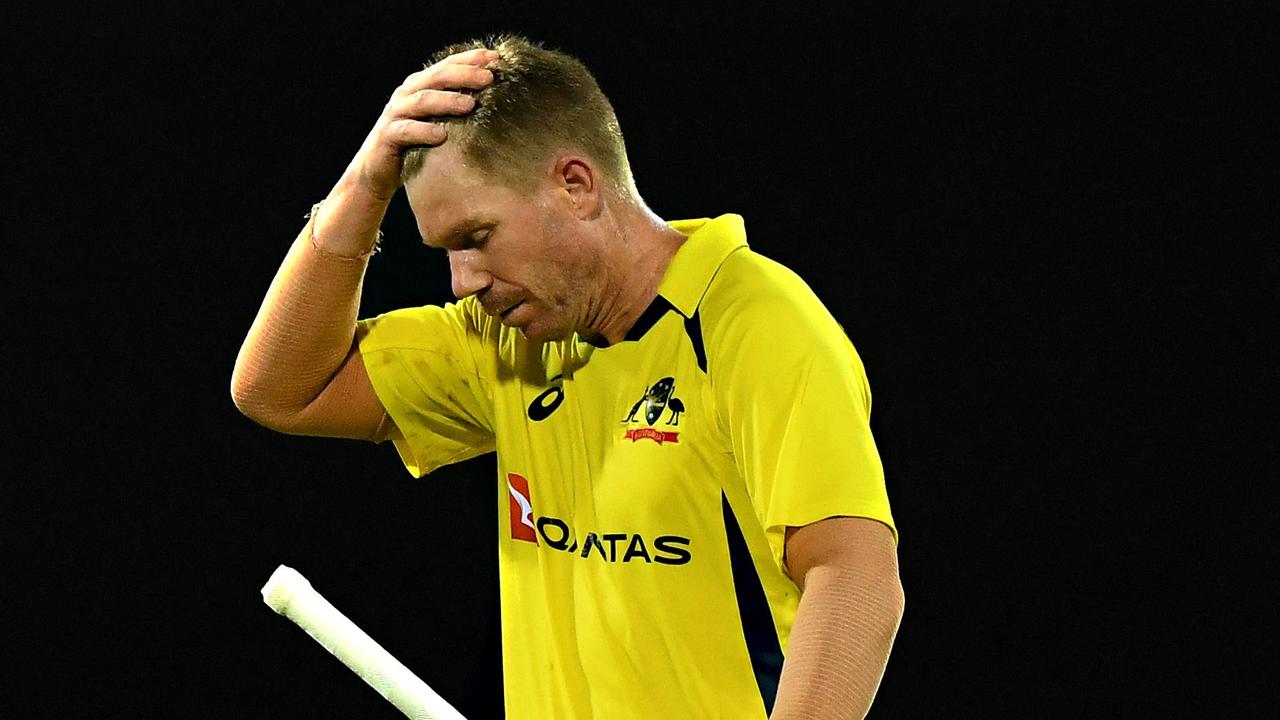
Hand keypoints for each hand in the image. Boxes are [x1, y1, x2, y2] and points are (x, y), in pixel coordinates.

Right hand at [347, 48, 497, 201]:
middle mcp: (406, 95)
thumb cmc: (416, 146)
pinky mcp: (387, 136)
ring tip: (470, 105)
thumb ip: (457, 109)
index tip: (497, 58)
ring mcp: (395, 114)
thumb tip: (497, 101)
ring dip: (447, 101)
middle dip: (464, 75)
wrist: (377, 171)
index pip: (447, 66)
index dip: (470, 59)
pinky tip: (441, 136)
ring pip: (422, 101)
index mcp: (420, 86)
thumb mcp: (438, 122)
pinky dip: (423, 131)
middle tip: (488, 78)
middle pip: (436, 78)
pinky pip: (405, 131)